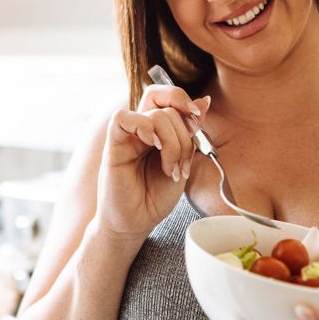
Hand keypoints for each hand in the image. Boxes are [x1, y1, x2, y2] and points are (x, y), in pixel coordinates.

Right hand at [95, 85, 210, 242]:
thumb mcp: (183, 162)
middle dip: (184, 126)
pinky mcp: (113, 145)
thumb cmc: (155, 196)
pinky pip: (123, 118)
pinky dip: (144, 127)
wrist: (136, 222)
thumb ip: (190, 133)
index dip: (185, 101)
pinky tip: (153, 148)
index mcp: (157, 129)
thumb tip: (205, 101)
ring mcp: (127, 136)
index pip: (167, 97)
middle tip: (187, 152)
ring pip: (155, 114)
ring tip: (171, 169)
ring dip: (173, 143)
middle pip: (163, 101)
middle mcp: (142, 128)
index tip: (198, 120)